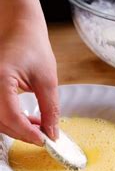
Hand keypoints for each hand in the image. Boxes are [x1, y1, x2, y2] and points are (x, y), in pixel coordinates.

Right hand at [0, 20, 58, 145]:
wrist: (19, 29)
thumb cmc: (33, 48)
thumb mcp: (47, 80)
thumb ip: (50, 109)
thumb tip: (52, 133)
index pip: (10, 116)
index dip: (27, 133)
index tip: (46, 141)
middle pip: (0, 122)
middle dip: (23, 133)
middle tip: (46, 135)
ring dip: (17, 128)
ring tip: (40, 126)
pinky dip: (10, 120)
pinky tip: (28, 120)